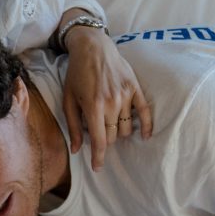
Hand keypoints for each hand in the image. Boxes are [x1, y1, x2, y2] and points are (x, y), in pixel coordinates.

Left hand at [62, 27, 150, 170]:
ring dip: (118, 132)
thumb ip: (73, 126)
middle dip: (105, 139)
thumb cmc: (77, 74)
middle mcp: (111, 102)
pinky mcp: (136, 88)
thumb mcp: (68, 99)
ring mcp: (126, 95)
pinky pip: (145, 113)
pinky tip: (144, 136)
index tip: (97, 168)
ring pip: (126, 128)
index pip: (99, 141)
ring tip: (110, 123)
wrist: (92, 47)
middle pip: (113, 136)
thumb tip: (76, 150)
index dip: (98, 157)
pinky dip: (146, 127)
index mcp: (93, 106)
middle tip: (97, 130)